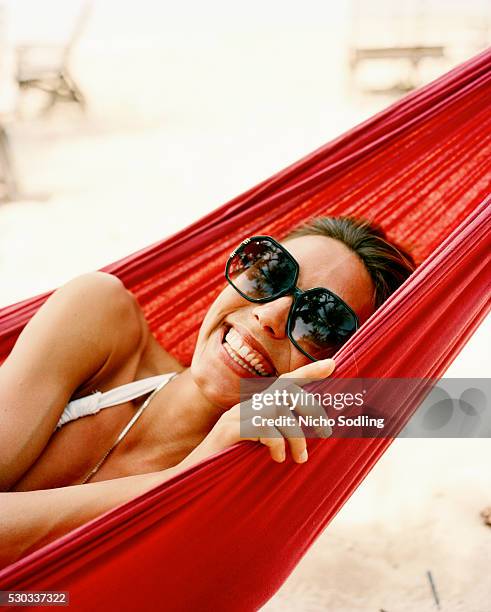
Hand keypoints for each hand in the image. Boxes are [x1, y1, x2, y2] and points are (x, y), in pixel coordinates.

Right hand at [181, 358, 335, 466]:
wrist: (191, 480)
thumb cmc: (226, 467)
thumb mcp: (255, 448)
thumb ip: (274, 436)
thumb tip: (303, 436)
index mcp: (254, 407)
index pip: (285, 382)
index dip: (308, 372)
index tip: (332, 364)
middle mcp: (245, 405)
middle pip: (287, 391)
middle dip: (312, 409)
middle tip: (326, 432)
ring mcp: (236, 415)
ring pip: (279, 410)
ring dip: (297, 435)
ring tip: (301, 458)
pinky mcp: (230, 429)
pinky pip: (264, 426)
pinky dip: (277, 442)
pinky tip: (277, 458)